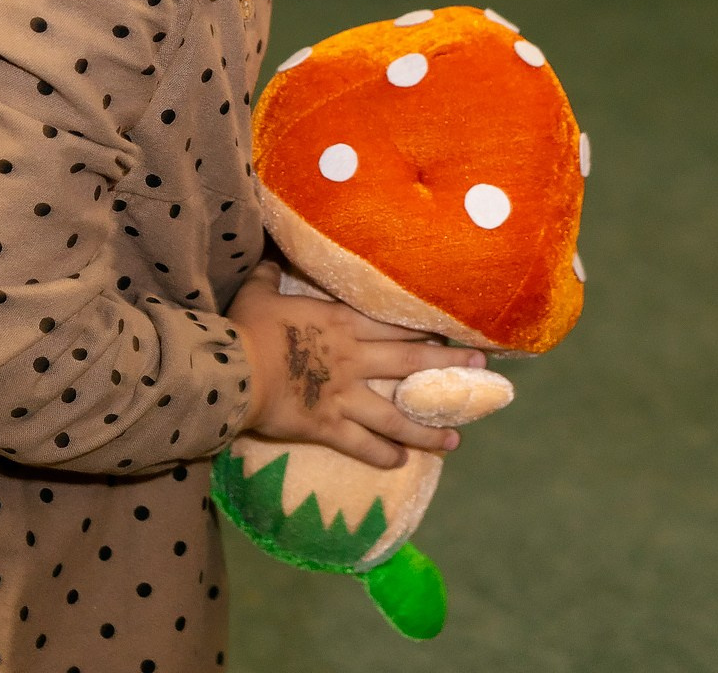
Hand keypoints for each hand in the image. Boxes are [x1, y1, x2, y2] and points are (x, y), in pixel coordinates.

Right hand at [230, 262, 485, 470]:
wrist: (234, 370)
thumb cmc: (248, 328)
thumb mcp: (258, 292)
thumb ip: (269, 274)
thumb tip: (270, 254)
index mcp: (340, 323)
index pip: (393, 324)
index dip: (425, 327)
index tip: (454, 329)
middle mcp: (353, 359)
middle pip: (409, 361)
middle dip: (448, 366)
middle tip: (483, 371)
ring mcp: (344, 396)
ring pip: (396, 414)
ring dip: (427, 428)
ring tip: (455, 440)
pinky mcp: (328, 426)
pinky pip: (363, 444)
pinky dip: (383, 454)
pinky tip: (401, 461)